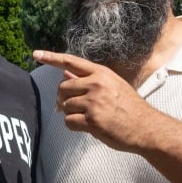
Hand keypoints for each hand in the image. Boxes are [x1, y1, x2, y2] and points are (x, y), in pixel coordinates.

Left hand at [33, 50, 158, 152]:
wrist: (146, 127)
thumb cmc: (129, 107)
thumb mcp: (112, 86)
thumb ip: (88, 80)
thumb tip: (65, 75)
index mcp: (101, 73)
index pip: (70, 61)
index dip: (51, 58)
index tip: (35, 54)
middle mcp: (96, 84)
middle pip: (62, 87)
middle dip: (64, 99)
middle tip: (75, 107)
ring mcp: (94, 102)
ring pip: (64, 106)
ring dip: (71, 114)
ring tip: (88, 118)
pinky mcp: (92, 120)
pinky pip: (68, 121)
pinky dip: (74, 126)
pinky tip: (88, 127)